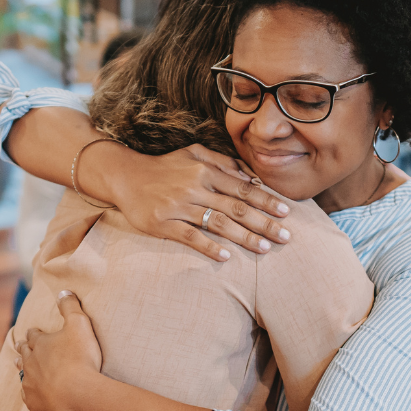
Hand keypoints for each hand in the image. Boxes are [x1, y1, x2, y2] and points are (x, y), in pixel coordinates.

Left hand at [15, 291, 101, 410]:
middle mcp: (30, 362)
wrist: (77, 395)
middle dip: (23, 347)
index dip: (35, 333)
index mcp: (40, 344)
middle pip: (24, 353)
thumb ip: (70, 306)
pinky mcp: (34, 402)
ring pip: (22, 373)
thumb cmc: (80, 358)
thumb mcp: (79, 324)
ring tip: (18, 364)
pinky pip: (29, 396)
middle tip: (20, 345)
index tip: (34, 331)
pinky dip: (30, 392)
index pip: (34, 335)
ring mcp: (31, 383)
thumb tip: (63, 291)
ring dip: (21, 368)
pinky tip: (32, 393)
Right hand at [82, 142, 292, 261]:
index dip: (266, 200)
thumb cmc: (164, 167)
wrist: (125, 176)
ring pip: (218, 223)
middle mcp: (194, 187)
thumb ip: (222, 162)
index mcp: (205, 170)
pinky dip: (208, 246)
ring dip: (243, 237)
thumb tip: (250, 176)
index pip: (243, 188)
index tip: (286, 212)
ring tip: (264, 249)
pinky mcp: (162, 223)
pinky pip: (190, 237)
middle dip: (264, 223)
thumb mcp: (193, 154)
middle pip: (236, 207)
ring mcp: (178, 206)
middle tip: (285, 237)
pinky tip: (226, 257)